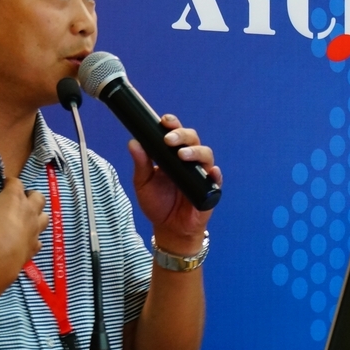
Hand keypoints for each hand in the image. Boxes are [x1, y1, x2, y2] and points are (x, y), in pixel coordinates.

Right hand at [0, 177, 48, 275]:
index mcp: (14, 197)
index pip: (16, 183)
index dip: (10, 182)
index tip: (4, 184)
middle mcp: (28, 210)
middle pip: (38, 197)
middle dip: (31, 196)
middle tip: (22, 199)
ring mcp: (33, 229)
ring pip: (44, 218)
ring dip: (38, 216)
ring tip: (29, 218)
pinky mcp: (34, 247)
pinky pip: (38, 241)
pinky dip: (34, 240)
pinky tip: (27, 242)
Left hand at [129, 115, 221, 255]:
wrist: (168, 229)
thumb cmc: (157, 204)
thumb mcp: (143, 183)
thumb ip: (140, 164)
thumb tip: (133, 142)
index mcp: (172, 155)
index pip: (176, 134)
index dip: (172, 124)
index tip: (164, 121)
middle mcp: (189, 161)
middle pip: (192, 139)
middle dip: (182, 135)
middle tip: (169, 140)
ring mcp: (201, 174)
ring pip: (206, 155)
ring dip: (195, 152)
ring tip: (182, 155)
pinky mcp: (210, 190)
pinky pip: (216, 179)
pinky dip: (216, 174)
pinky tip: (211, 172)